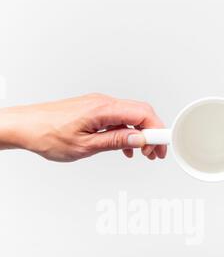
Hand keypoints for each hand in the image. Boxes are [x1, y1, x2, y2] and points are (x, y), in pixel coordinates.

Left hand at [0, 93, 165, 161]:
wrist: (25, 127)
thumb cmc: (47, 134)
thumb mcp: (85, 145)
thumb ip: (115, 141)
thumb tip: (138, 138)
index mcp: (103, 109)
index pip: (142, 114)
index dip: (158, 130)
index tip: (165, 144)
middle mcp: (103, 103)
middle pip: (140, 113)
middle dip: (153, 133)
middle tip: (156, 153)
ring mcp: (98, 106)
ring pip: (130, 117)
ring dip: (140, 134)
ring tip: (144, 154)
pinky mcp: (93, 111)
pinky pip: (117, 119)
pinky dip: (126, 133)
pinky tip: (126, 147)